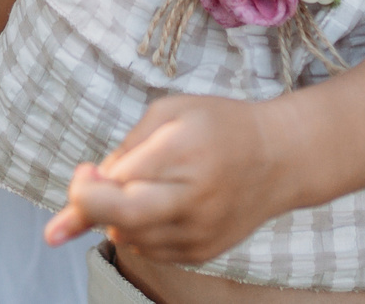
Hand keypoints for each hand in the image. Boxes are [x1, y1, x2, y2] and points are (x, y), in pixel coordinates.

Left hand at [43, 95, 288, 263]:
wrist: (280, 159)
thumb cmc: (219, 126)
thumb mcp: (171, 111)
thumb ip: (128, 145)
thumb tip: (91, 183)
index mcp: (184, 154)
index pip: (119, 187)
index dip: (87, 185)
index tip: (84, 171)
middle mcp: (194, 200)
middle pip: (122, 222)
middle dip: (88, 208)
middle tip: (86, 186)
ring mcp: (200, 233)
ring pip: (130, 238)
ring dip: (115, 216)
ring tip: (139, 185)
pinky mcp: (202, 253)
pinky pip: (149, 249)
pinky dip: (137, 229)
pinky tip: (156, 204)